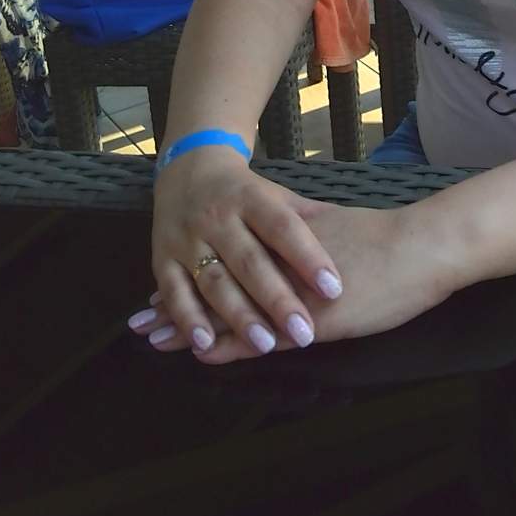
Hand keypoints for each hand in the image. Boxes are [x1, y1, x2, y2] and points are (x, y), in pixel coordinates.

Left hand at [130, 157, 458, 361]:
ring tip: (153, 338)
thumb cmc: (382, 238)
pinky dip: (228, 344)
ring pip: (227, 310)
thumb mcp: (329, 224)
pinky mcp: (308, 319)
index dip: (192, 272)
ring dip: (189, 327)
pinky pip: (259, 334)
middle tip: (141, 318)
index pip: (223, 259)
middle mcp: (275, 264)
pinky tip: (202, 354)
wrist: (418, 249)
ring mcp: (288, 293)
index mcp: (279, 241)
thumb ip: (300, 224)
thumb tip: (279, 216)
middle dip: (177, 302)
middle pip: (214, 284)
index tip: (160, 286)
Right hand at [138, 148, 344, 357]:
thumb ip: (307, 218)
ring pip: (214, 280)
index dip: (308, 257)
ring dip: (237, 315)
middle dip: (277, 298)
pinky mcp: (161, 259)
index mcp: (251, 198)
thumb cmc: (245, 193)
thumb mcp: (276, 195)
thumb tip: (353, 234)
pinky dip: (188, 319)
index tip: (334, 288)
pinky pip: (174, 292)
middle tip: (304, 331)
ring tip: (265, 343)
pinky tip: (206, 344)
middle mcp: (217, 217)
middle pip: (250, 260)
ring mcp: (187, 238)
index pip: (284, 227)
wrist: (187, 171)